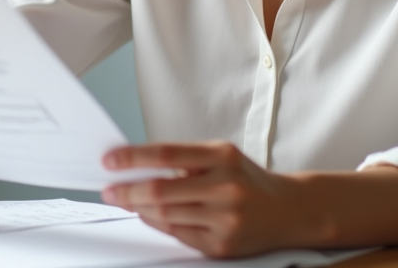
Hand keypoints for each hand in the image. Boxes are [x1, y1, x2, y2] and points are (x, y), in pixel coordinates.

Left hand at [100, 141, 302, 257]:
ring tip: (125, 200)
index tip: (109, 160)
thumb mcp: (221, 157)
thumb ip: (185, 160)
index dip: (132, 157)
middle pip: (161, 190)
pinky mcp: (222, 244)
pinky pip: (177, 234)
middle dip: (127, 190)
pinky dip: (158, 223)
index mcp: (222, 156)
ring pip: (165, 215)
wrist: (289, 210)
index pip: (166, 154)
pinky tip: (148, 214)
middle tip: (108, 189)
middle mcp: (225, 186)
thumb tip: (137, 166)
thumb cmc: (247, 180)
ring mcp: (224, 218)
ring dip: (137, 208)